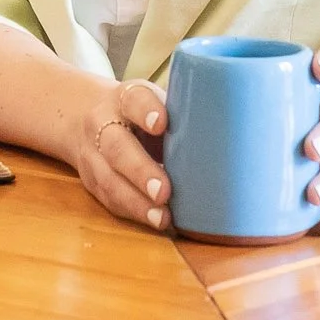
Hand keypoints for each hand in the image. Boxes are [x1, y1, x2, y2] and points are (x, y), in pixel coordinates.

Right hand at [72, 78, 172, 230]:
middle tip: (163, 191)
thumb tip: (233, 139)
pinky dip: (132, 212)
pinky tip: (154, 220)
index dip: (146, 111)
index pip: (134, 100)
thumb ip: (182, 115)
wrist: (86, 117)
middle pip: (117, 146)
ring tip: (162, 217)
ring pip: (108, 179)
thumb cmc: (139, 113)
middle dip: (140, 171)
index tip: (162, 124)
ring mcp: (92, 154)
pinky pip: (108, 198)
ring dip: (135, 202)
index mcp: (125, 98)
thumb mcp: (155, 102)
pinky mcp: (91, 180)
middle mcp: (103, 123)